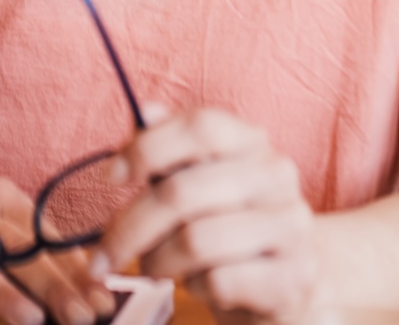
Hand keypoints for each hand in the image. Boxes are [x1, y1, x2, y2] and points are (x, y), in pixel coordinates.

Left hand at [98, 106, 318, 324]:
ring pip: (196, 240)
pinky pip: (220, 280)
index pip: (199, 127)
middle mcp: (277, 178)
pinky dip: (195, 285)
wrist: (291, 282)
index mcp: (251, 142)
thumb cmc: (227, 222)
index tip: (111, 176)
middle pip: (183, 192)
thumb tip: (143, 112)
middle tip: (105, 252)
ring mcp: (292, 229)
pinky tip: (198, 284)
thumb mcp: (197, 178)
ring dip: (159, 259)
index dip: (147, 148)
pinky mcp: (293, 281)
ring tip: (152, 266)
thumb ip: (167, 146)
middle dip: (131, 225)